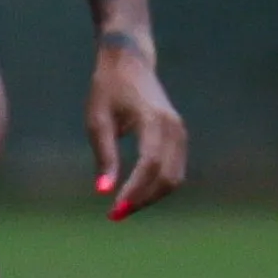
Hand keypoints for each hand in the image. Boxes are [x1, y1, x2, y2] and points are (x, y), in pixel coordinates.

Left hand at [87, 35, 185, 218]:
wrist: (129, 63)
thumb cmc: (108, 89)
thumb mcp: (97, 121)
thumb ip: (104, 156)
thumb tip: (102, 192)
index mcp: (152, 119)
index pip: (149, 164)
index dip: (135, 190)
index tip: (115, 209)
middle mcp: (173, 127)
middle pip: (167, 177)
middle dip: (143, 200)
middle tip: (115, 214)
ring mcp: (180, 132)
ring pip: (174, 177)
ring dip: (151, 197)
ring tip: (123, 206)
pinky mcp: (179, 137)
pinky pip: (174, 170)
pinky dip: (157, 186)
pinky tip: (135, 193)